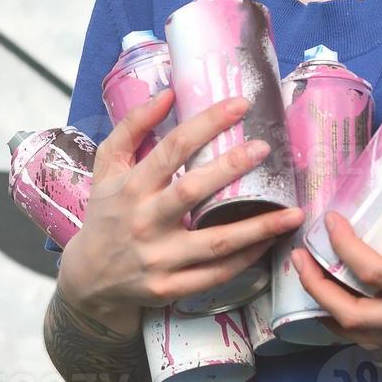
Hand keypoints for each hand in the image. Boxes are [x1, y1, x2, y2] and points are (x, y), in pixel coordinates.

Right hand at [57, 88, 304, 317]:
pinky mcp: (169, 288)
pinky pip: (216, 275)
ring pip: (215, 243)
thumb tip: (168, 93)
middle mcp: (145, 221)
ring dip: (258, 227)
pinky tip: (270, 243)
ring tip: (293, 212)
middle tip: (265, 147)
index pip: (172, 148)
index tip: (240, 105)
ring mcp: (158, 259)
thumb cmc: (105, 213)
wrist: (88, 278)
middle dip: (231, 167)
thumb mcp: (107, 166)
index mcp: (131, 187)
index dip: (207, 123)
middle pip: (192, 191)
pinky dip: (246, 260)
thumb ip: (132, 126)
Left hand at [290, 189, 381, 347]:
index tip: (331, 218)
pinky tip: (329, 290)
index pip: (375, 274)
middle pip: (355, 316)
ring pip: (358, 332)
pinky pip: (371, 334)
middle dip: (318, 286)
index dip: (344, 247)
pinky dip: (342, 316)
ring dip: (325, 305)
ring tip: (305, 271)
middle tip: (297, 254)